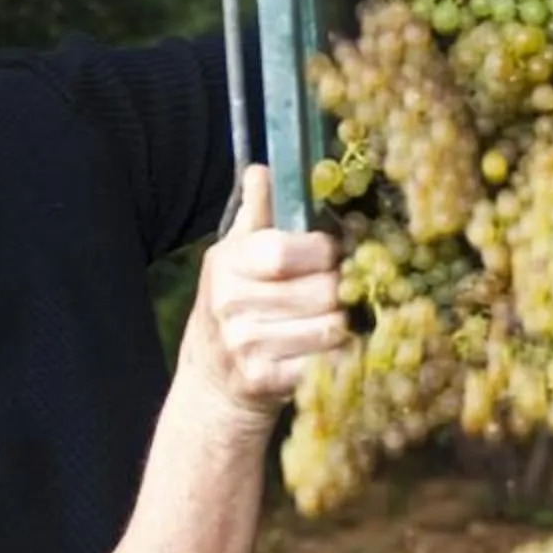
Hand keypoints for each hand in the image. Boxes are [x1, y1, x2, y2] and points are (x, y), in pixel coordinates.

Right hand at [186, 166, 347, 415]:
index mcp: (228, 263)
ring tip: (325, 322)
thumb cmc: (234, 309)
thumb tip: (261, 170)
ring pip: (332, 326)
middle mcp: (232, 304)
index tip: (326, 255)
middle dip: (338, 289)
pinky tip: (323, 351)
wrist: (211, 383)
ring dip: (340, 324)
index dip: (322, 251)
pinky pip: (329, 362)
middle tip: (331, 293)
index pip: (287, 250)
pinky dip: (338, 357)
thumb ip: (257, 214)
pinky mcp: (266, 381)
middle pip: (323, 288)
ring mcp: (246, 345)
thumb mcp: (236, 257)